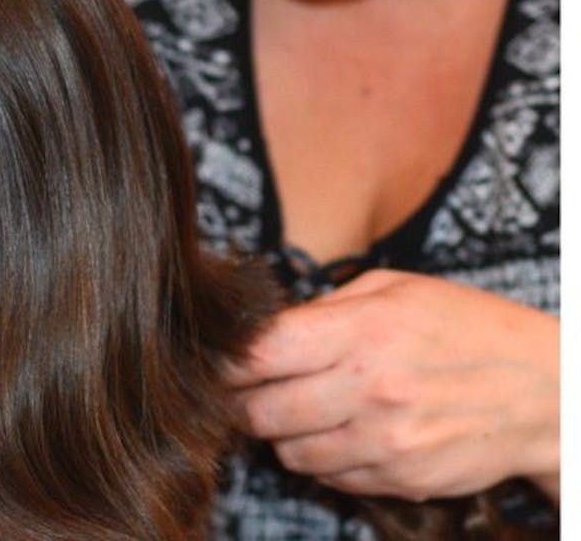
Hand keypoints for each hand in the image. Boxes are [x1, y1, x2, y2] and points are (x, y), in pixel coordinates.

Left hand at [225, 269, 558, 502]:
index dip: (227, 359)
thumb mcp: (395, 290)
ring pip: (287, 451)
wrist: (546, 391)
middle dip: (244, 401)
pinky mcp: (401, 477)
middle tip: (249, 389)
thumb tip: (260, 333)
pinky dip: (322, 459)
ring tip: (303, 408)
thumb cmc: (465, 327)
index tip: (220, 358)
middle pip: (260, 411)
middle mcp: (370, 389)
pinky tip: (343, 431)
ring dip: (282, 433)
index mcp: (362, 330)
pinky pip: (329, 476)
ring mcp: (386, 440)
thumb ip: (324, 311)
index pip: (260, 354)